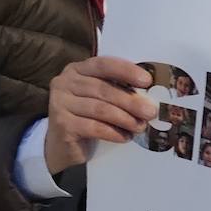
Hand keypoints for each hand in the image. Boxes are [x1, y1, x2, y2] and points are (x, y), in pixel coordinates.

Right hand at [44, 57, 157, 174]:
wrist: (63, 145)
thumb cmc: (87, 117)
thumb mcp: (101, 98)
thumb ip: (118, 90)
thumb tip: (149, 97)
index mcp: (77, 69)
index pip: (104, 64)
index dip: (126, 71)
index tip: (147, 81)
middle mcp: (65, 82)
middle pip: (103, 89)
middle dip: (131, 101)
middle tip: (150, 111)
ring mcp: (60, 102)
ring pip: (100, 109)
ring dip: (125, 118)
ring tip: (140, 126)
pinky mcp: (61, 124)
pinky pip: (93, 127)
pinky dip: (113, 132)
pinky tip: (125, 137)